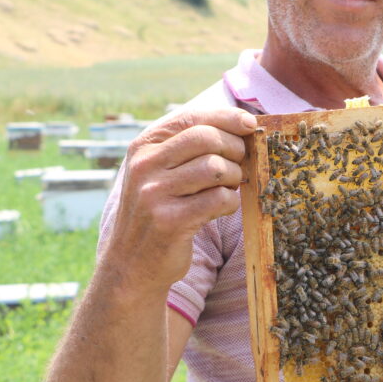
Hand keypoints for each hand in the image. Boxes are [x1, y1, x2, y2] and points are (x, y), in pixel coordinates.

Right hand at [98, 108, 257, 294]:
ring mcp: (153, 193)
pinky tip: (220, 209)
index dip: (227, 117)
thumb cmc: (160, 210)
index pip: (191, 117)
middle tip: (239, 166)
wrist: (132, 264)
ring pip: (215, 167)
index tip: (250, 124)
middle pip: (207, 138)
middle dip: (234, 149)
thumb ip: (191, 146)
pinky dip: (230, 202)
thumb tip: (243, 124)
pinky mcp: (169, 221)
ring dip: (233, 178)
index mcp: (143, 146)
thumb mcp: (162, 171)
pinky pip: (219, 199)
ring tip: (226, 188)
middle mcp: (144, 165)